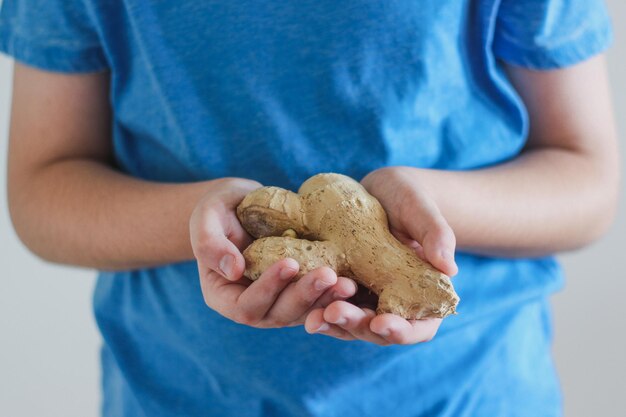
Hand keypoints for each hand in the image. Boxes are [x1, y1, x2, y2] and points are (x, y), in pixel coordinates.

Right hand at [190, 178, 356, 327]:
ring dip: (326, 299)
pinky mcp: (299, 292)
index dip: (268, 288)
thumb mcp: (205, 218)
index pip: (246, 305)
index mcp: (224, 297)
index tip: (289, 262)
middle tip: (329, 275)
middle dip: (305, 295)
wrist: (240, 207)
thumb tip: (233, 270)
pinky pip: (318, 299)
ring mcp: (278, 303)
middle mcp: (253, 307)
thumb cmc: (217, 210)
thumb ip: (210, 244)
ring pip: (304, 311)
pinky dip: (334, 292)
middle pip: (279, 314)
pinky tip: (354, 279)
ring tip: (348, 283)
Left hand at [304, 167, 455, 344]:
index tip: (382, 322)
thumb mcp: (421, 211)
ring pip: (352, 324)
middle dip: (357, 325)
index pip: (418, 328)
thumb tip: (449, 268)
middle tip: (335, 312)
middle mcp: (395, 305)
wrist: (379, 193)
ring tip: (314, 317)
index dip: (401, 331)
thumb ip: (437, 235)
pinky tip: (303, 304)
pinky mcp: (344, 290)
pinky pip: (331, 305)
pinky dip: (318, 307)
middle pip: (379, 331)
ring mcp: (367, 300)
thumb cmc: (409, 199)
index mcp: (425, 297)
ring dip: (333, 323)